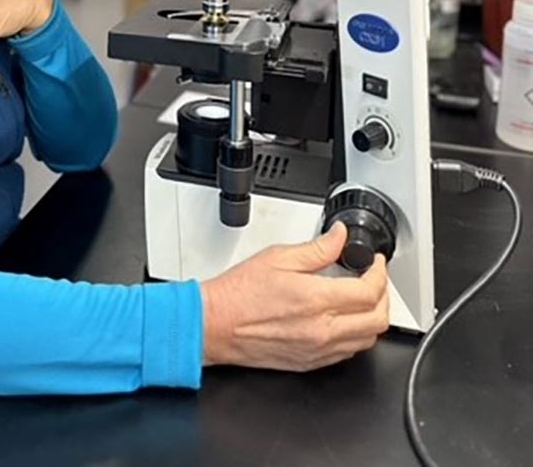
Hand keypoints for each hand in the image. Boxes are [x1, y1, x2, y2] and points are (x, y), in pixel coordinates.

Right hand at [200, 222, 388, 371]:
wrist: (216, 324)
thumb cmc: (240, 292)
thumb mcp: (279, 256)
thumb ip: (317, 248)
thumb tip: (339, 237)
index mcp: (316, 300)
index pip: (370, 292)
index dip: (380, 274)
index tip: (375, 263)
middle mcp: (322, 330)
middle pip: (377, 320)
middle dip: (384, 296)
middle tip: (374, 279)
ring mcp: (318, 351)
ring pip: (367, 340)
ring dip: (372, 317)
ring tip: (362, 297)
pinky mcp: (310, 364)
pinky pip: (347, 353)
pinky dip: (356, 335)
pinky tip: (344, 319)